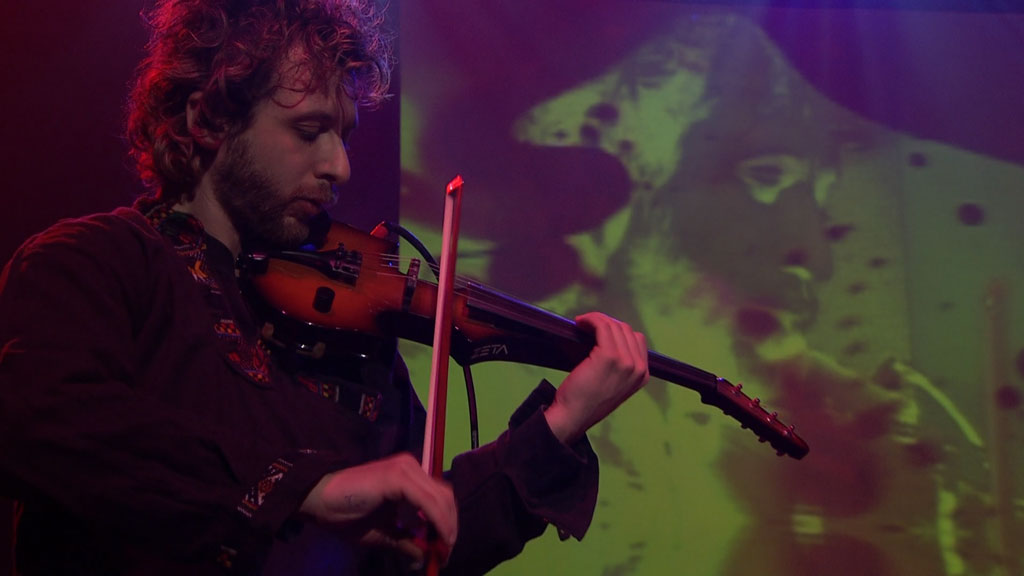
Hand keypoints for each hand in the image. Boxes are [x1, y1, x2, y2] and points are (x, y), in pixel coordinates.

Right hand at [299, 453, 456, 567]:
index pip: (439, 497)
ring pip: (441, 498)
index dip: (447, 523)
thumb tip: (424, 558)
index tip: (445, 550)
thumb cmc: (346, 515)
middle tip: (445, 554)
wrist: (320, 500)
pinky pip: (427, 501)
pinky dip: (437, 521)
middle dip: (450, 526)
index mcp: (409, 476)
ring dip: (447, 526)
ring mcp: (405, 469)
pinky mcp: (398, 477)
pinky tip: (438, 538)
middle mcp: (411, 468)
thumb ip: (405, 541)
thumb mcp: (383, 533)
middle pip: (445, 496)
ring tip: (442, 550)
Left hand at [544, 312, 649, 443]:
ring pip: (614, 326)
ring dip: (596, 320)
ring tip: (582, 323)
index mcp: (643, 375)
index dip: (617, 331)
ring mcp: (626, 362)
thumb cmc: (586, 401)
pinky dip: (591, 320)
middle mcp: (639, 368)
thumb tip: (607, 336)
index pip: (637, 340)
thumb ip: (619, 366)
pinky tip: (580, 323)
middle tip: (587, 326)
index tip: (599, 331)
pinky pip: (602, 326)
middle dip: (606, 323)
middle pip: (626, 330)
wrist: (573, 416)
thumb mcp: (613, 385)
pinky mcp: (608, 356)